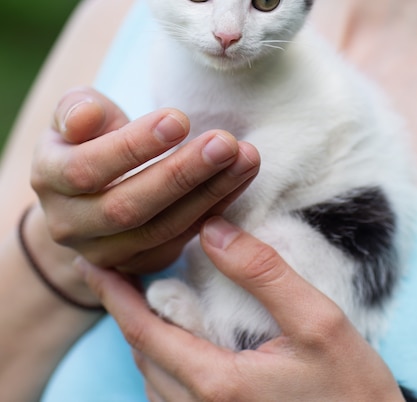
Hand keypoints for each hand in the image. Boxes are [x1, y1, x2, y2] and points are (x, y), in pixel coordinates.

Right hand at [31, 88, 259, 272]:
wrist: (87, 190)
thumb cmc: (87, 138)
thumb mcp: (73, 114)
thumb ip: (77, 110)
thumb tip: (86, 116)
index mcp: (49, 179)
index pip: (87, 169)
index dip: (133, 147)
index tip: (180, 119)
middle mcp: (70, 224)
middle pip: (127, 208)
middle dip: (181, 175)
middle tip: (225, 144)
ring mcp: (105, 252)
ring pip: (161, 229)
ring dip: (209, 193)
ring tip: (245, 158)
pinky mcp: (139, 264)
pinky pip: (182, 240)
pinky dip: (216, 208)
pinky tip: (240, 178)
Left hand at [77, 218, 404, 401]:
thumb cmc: (350, 388)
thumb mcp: (317, 320)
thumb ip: (262, 273)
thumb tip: (213, 228)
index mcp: (216, 383)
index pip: (145, 333)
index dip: (114, 295)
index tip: (93, 263)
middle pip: (142, 355)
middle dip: (122, 310)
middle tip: (112, 270)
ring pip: (152, 378)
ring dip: (141, 335)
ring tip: (136, 296)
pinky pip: (171, 395)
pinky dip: (161, 359)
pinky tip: (172, 335)